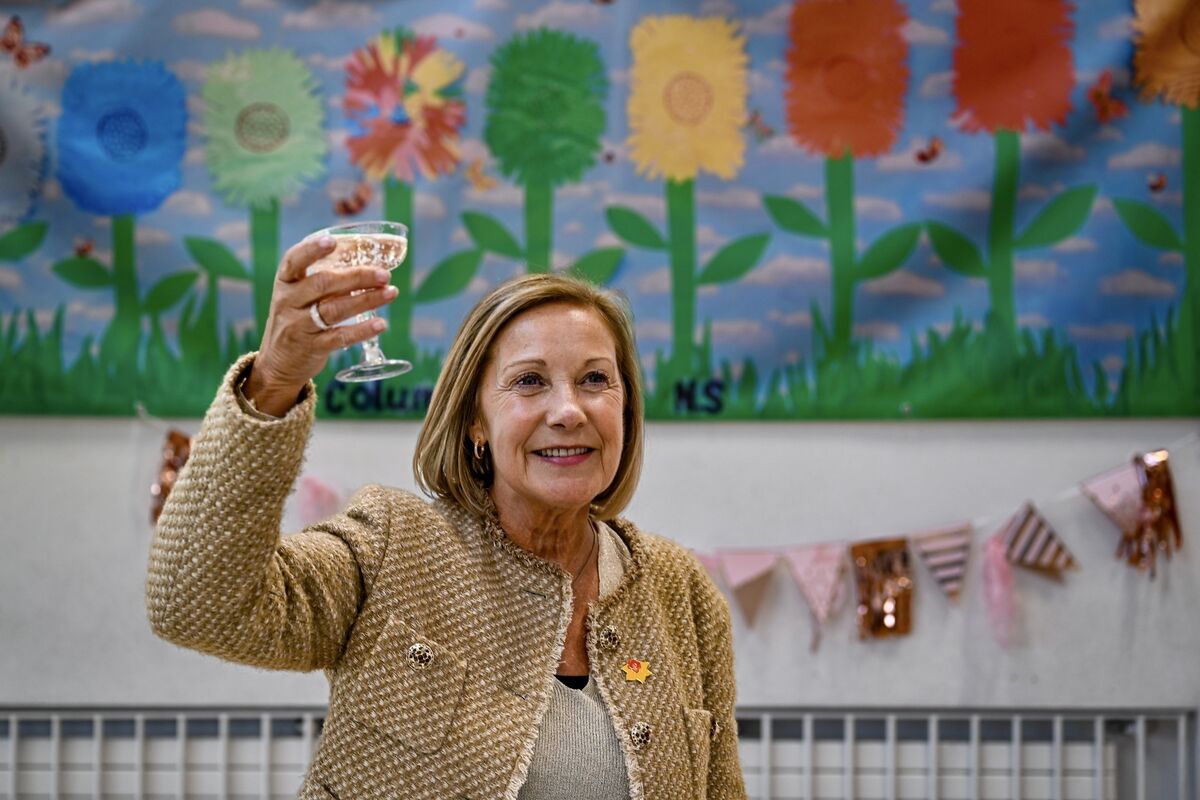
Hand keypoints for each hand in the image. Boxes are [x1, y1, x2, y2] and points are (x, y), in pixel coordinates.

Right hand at [245, 234, 397, 415]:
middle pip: (323, 284)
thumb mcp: (298, 296)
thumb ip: (323, 280)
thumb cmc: (297, 319)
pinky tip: (381, 324)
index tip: (331, 241)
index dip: (311, 250)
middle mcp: (288, 302)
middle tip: (384, 275)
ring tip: (391, 293)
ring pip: (335, 310)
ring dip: (367, 300)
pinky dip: (362, 330)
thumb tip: (367, 263)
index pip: (293, 261)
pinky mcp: (311, 347)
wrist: (278, 362)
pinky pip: (340, 337)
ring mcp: (298, 326)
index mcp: (285, 282)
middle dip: (357, 277)